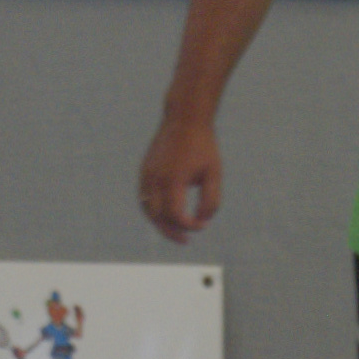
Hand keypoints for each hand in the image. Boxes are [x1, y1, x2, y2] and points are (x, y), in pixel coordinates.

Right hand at [137, 115, 220, 242]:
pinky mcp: (144, 169)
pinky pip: (144, 196)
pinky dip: (153, 209)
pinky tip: (167, 213)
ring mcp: (147, 173)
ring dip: (159, 222)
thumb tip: (202, 220)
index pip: (175, 215)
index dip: (188, 226)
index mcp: (173, 179)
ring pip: (147, 208)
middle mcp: (156, 178)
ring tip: (174, 230)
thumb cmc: (203, 147)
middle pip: (157, 216)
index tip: (201, 225)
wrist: (185, 119)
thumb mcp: (214, 174)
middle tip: (185, 240)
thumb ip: (211, 201)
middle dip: (170, 231)